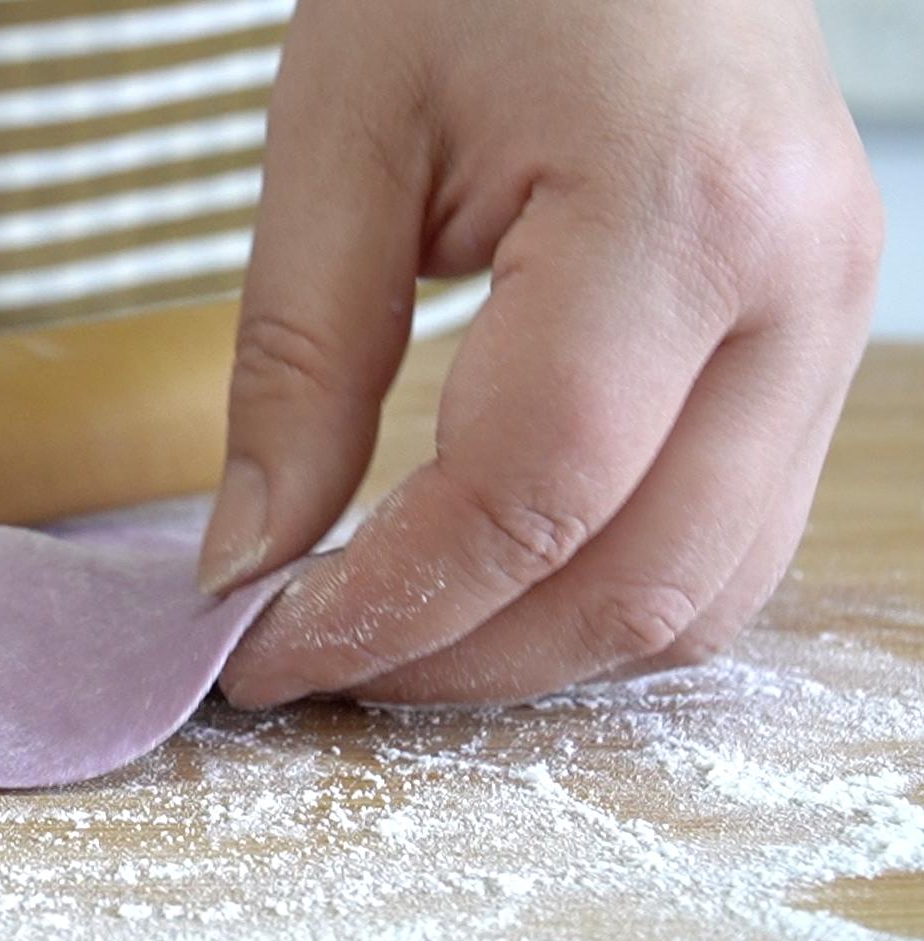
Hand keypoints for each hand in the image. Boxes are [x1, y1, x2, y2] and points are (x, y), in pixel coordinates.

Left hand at [199, 0, 880, 704]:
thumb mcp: (341, 138)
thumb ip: (297, 363)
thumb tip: (250, 559)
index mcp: (675, 212)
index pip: (529, 498)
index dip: (385, 608)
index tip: (261, 651)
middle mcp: (796, 288)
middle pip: (637, 583)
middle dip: (457, 661)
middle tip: (314, 658)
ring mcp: (832, 322)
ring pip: (704, 591)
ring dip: (536, 646)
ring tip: (392, 628)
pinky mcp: (815, 342)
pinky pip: (727, 535)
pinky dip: (600, 588)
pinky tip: (489, 572)